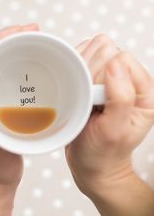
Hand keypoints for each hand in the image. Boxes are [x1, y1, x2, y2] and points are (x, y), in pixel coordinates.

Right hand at [66, 34, 153, 215]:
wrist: (92, 163)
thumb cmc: (103, 152)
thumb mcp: (114, 131)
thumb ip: (121, 98)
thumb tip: (115, 63)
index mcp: (143, 91)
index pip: (121, 59)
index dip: (101, 75)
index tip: (92, 97)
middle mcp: (128, 82)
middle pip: (105, 52)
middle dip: (89, 74)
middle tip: (86, 100)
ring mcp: (110, 80)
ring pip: (91, 54)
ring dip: (79, 73)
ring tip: (81, 97)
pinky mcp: (94, 81)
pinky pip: (81, 62)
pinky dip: (73, 71)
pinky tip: (74, 89)